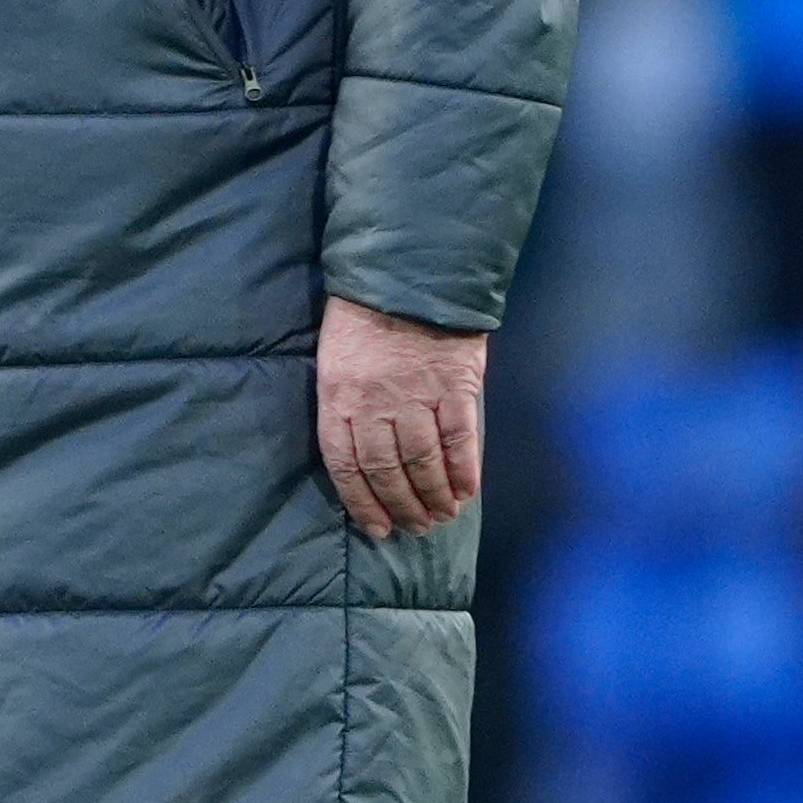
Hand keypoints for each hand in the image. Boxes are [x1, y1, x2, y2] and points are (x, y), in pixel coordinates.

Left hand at [315, 293, 486, 537]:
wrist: (406, 274)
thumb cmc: (363, 318)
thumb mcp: (335, 361)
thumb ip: (345, 406)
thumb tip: (362, 458)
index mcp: (337, 397)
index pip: (345, 464)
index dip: (362, 502)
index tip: (377, 528)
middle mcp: (374, 403)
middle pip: (387, 470)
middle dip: (402, 506)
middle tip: (415, 529)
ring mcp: (416, 396)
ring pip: (423, 462)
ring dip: (434, 496)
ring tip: (441, 516)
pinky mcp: (454, 386)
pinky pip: (460, 440)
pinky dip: (464, 471)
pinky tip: (467, 492)